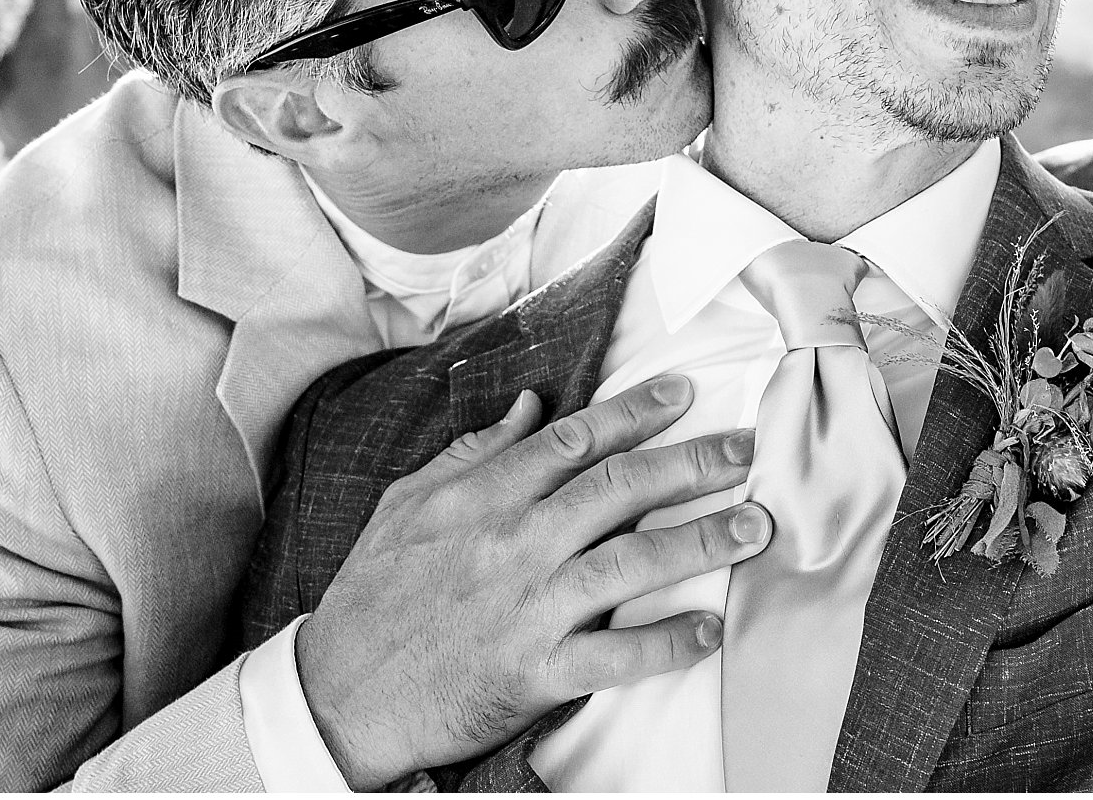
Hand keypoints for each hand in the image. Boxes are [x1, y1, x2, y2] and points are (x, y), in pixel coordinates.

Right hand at [293, 374, 766, 787]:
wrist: (338, 697)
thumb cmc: (372, 600)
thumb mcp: (406, 505)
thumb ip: (473, 453)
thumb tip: (532, 406)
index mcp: (482, 498)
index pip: (574, 440)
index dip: (636, 412)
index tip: (685, 394)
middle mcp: (513, 543)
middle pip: (619, 487)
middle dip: (692, 462)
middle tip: (746, 449)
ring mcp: (529, 608)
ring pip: (631, 561)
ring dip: (702, 540)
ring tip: (754, 526)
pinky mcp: (535, 672)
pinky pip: (617, 655)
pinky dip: (668, 642)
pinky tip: (710, 629)